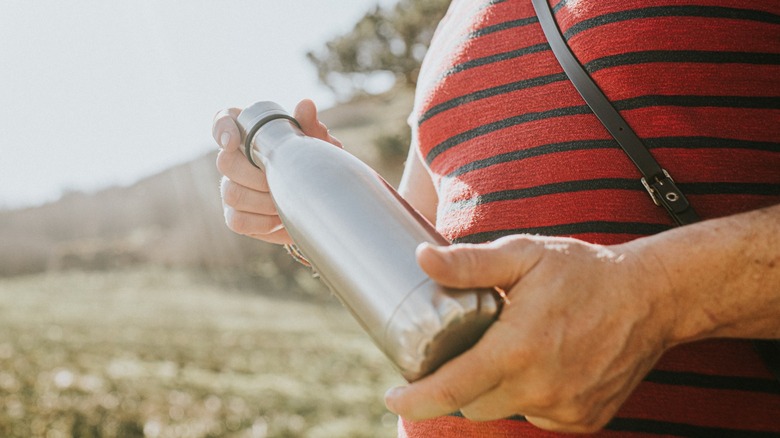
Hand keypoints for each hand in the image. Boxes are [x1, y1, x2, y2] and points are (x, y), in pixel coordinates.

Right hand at [212, 99, 341, 243]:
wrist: (320, 200)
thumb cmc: (313, 164)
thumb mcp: (316, 146)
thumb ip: (309, 126)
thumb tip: (305, 105)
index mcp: (249, 133)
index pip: (223, 122)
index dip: (222, 129)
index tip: (233, 142)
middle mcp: (234, 159)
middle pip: (224, 163)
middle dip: (255, 175)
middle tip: (282, 181)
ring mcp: (231, 188)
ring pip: (231, 193)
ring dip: (262, 200)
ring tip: (287, 202)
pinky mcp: (236, 216)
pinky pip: (237, 220)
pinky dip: (262, 222)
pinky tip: (280, 219)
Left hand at [384, 235, 677, 432]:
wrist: (651, 297)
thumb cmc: (583, 272)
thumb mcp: (523, 256)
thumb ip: (469, 264)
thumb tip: (422, 260)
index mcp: (517, 351)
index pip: (450, 390)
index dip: (415, 398)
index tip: (394, 395)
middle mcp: (540, 390)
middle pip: (472, 405)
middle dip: (455, 386)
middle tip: (456, 355)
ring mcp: (564, 409)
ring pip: (504, 410)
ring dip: (493, 389)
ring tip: (504, 351)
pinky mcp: (584, 419)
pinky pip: (538, 415)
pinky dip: (528, 396)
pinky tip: (540, 365)